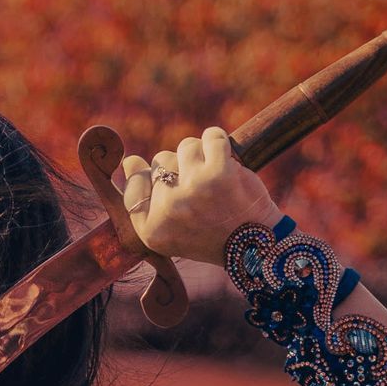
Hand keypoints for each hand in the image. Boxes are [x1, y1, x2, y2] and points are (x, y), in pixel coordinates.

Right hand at [119, 129, 280, 266]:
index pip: (134, 184)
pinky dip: (219, 141)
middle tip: (202, 194)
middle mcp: (168, 210)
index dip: (150, 179)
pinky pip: (212, 136)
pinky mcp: (218, 173)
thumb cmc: (211, 236)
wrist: (256, 249)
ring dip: (202, 156)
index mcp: (151, 230)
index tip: (171, 187)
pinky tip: (227, 160)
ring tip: (216, 179)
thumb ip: (145, 203)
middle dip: (182, 170)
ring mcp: (192, 189)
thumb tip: (130, 161)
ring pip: (186, 147)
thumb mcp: (169, 234)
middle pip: (161, 162)